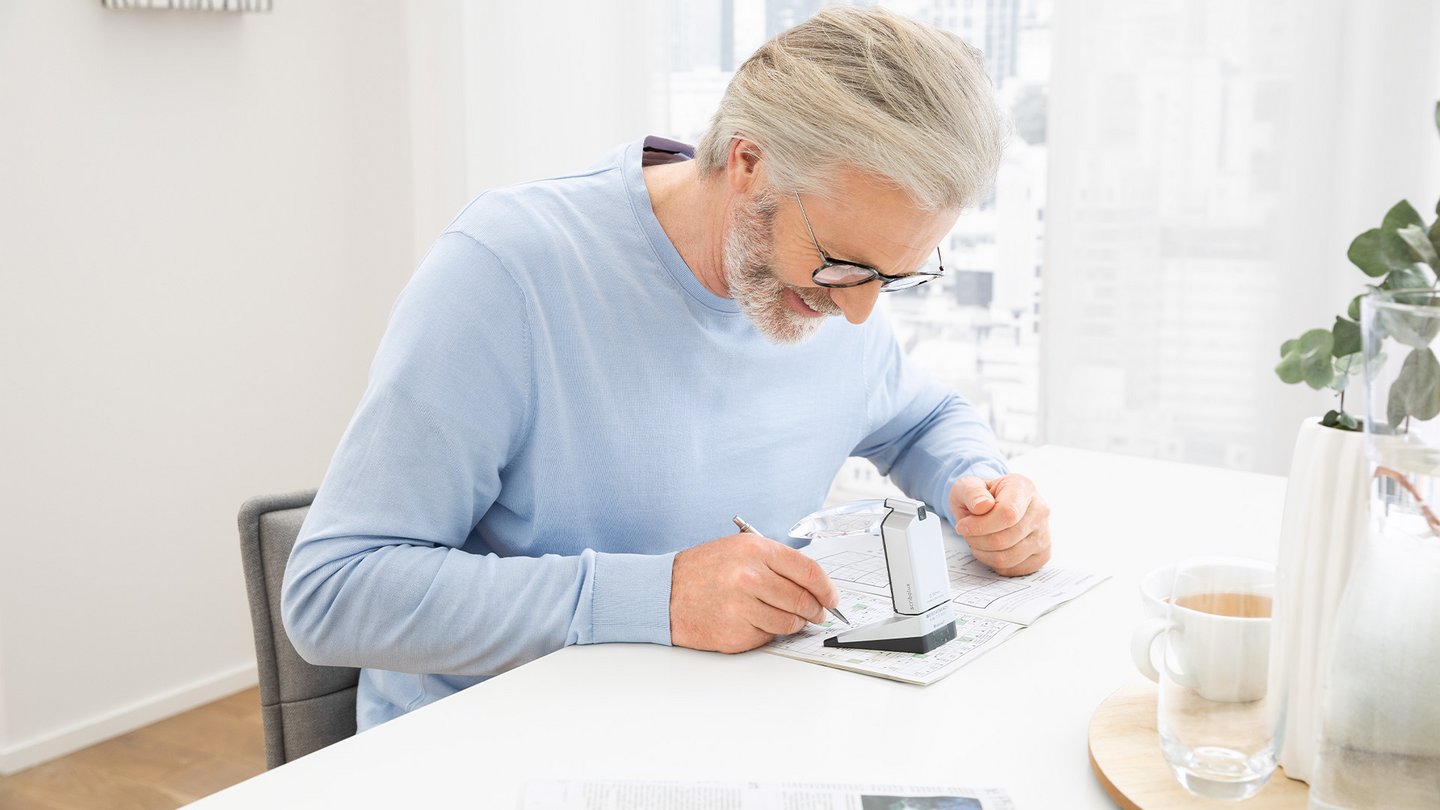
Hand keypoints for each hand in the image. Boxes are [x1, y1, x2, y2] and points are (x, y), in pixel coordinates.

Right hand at [670, 532, 839, 653]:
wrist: (663, 594)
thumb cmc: (702, 571)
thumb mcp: (738, 550)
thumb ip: (776, 562)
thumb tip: (814, 584)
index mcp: (755, 551)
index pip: (809, 571)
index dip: (827, 588)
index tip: (832, 598)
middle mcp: (750, 577)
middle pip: (804, 599)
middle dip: (815, 610)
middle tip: (816, 613)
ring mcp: (743, 607)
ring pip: (790, 622)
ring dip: (793, 623)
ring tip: (782, 617)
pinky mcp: (736, 632)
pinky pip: (768, 636)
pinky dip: (767, 632)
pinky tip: (753, 621)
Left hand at [949, 474, 1050, 576]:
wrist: (990, 504)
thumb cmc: (980, 496)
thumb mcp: (967, 486)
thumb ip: (971, 492)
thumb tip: (982, 506)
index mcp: (1024, 488)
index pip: (1008, 514)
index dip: (981, 525)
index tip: (963, 526)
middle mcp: (1040, 510)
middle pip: (1006, 539)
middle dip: (978, 540)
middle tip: (967, 533)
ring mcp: (1044, 533)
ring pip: (1009, 557)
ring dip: (984, 553)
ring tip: (976, 541)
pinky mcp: (1042, 553)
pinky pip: (1015, 569)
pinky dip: (995, 563)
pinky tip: (989, 550)